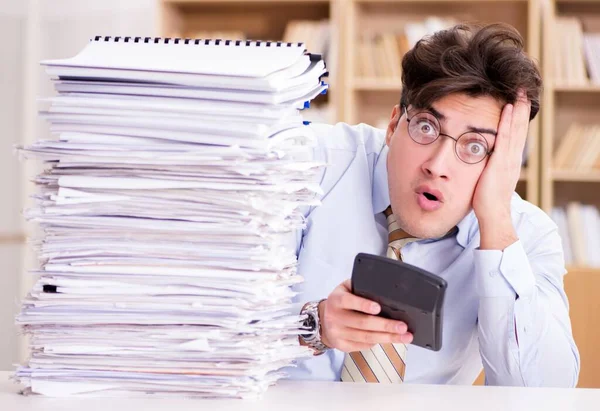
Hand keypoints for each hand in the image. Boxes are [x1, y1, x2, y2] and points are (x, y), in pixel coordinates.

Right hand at [319, 280, 412, 351]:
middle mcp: (334, 317)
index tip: (378, 308)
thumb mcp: (345, 289)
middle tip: (402, 326)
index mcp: (336, 300)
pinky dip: (378, 342)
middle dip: (385, 325)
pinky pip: (363, 346)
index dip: (363, 305)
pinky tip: (390, 340)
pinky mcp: (341, 346)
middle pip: (362, 323)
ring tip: (404, 336)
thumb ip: (360, 288)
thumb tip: (384, 291)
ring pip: (366, 337)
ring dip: (387, 338)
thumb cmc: (341, 302)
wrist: (323, 320)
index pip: (349, 302)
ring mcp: (337, 333)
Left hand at [472, 90, 529, 247]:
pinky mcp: (501, 162)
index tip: (517, 103)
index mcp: (510, 162)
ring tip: (519, 92)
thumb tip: (481, 160)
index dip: (517, 119)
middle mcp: (512, 158)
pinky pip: (505, 138)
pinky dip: (507, 122)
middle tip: (523, 90)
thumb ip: (488, 168)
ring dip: (517, 109)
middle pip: (520, 128)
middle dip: (522, 108)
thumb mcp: (489, 178)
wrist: (492, 214)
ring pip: (515, 129)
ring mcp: (508, 159)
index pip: (516, 135)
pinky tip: (508, 109)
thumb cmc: (487, 201)